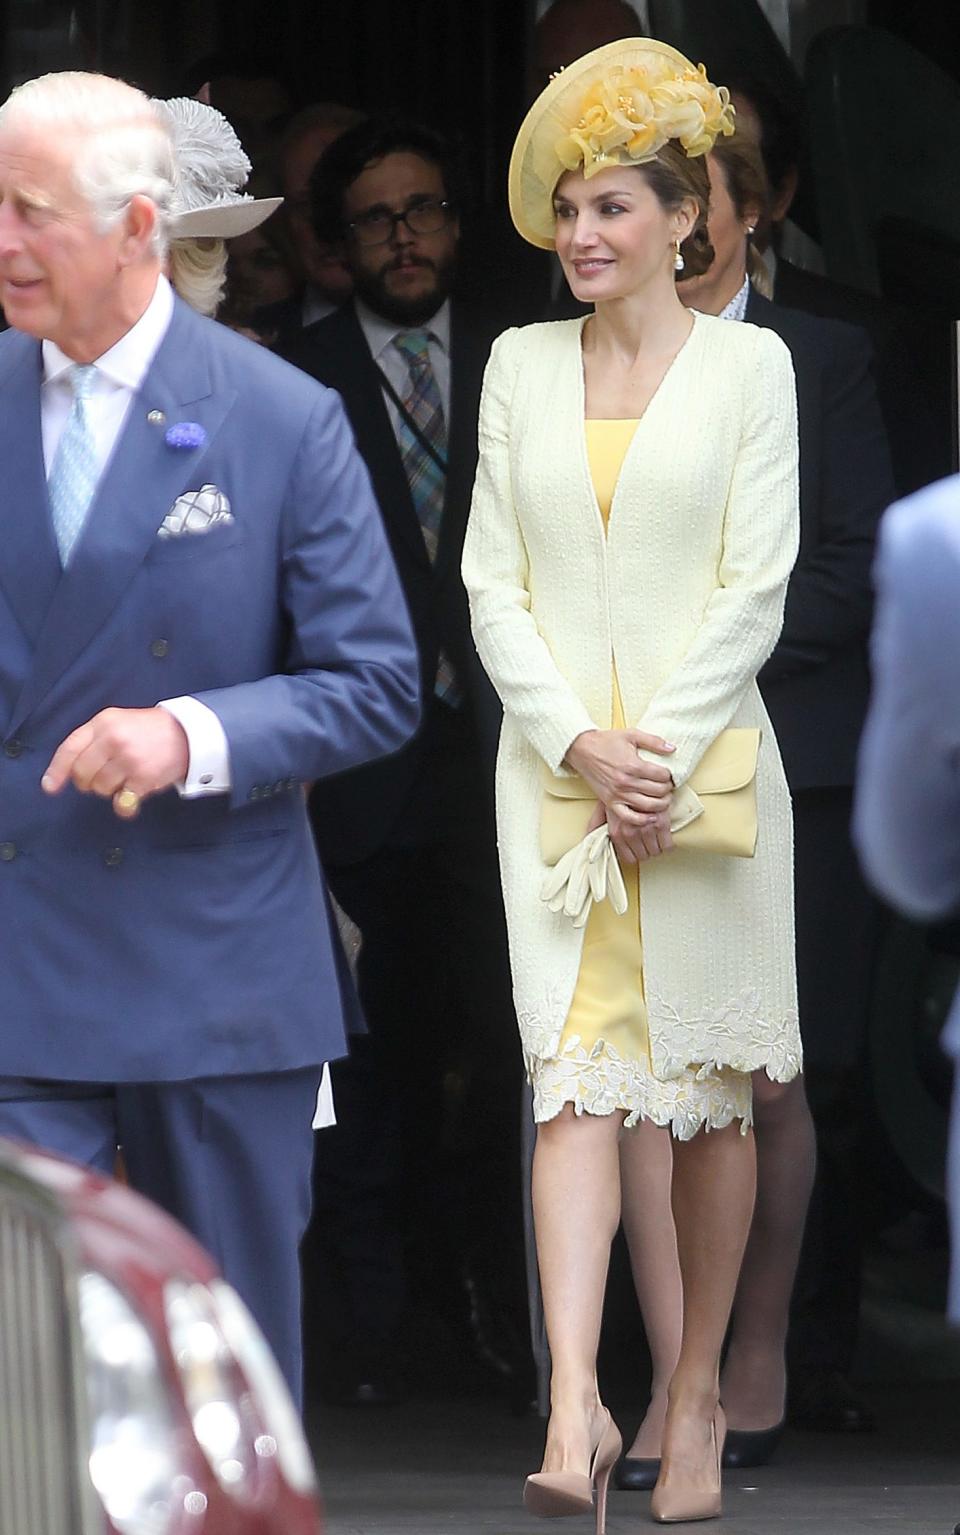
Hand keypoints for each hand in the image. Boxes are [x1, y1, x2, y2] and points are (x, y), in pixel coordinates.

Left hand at [42, 707, 188, 818]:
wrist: (187, 733)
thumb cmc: (147, 731)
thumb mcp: (117, 722)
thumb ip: (93, 740)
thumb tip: (68, 772)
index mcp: (103, 723)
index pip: (69, 749)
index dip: (57, 771)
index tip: (50, 787)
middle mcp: (113, 739)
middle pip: (82, 774)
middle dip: (88, 782)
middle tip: (102, 778)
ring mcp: (128, 759)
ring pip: (100, 788)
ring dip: (110, 789)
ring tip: (125, 778)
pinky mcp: (143, 778)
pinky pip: (122, 801)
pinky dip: (125, 804)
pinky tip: (133, 794)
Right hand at [567, 727, 674, 818]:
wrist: (582, 750)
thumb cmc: (606, 742)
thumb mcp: (631, 735)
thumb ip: (653, 741)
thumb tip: (672, 749)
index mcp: (633, 765)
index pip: (662, 776)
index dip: (670, 776)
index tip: (669, 775)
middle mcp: (626, 782)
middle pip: (658, 792)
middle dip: (668, 789)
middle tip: (668, 786)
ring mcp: (618, 794)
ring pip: (648, 806)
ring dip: (661, 804)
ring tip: (663, 798)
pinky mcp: (610, 802)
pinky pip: (629, 817)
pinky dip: (642, 820)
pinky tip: (651, 816)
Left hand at [584, 797, 673, 864]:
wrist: (631, 774)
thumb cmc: (618, 790)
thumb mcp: (602, 808)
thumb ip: (595, 824)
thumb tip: (588, 837)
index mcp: (616, 832)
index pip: (629, 858)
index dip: (635, 854)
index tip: (639, 848)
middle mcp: (630, 832)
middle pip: (645, 856)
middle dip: (648, 850)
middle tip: (649, 840)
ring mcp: (646, 828)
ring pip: (657, 851)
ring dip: (658, 846)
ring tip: (657, 836)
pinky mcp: (661, 821)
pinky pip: (667, 844)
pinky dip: (668, 841)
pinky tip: (664, 833)